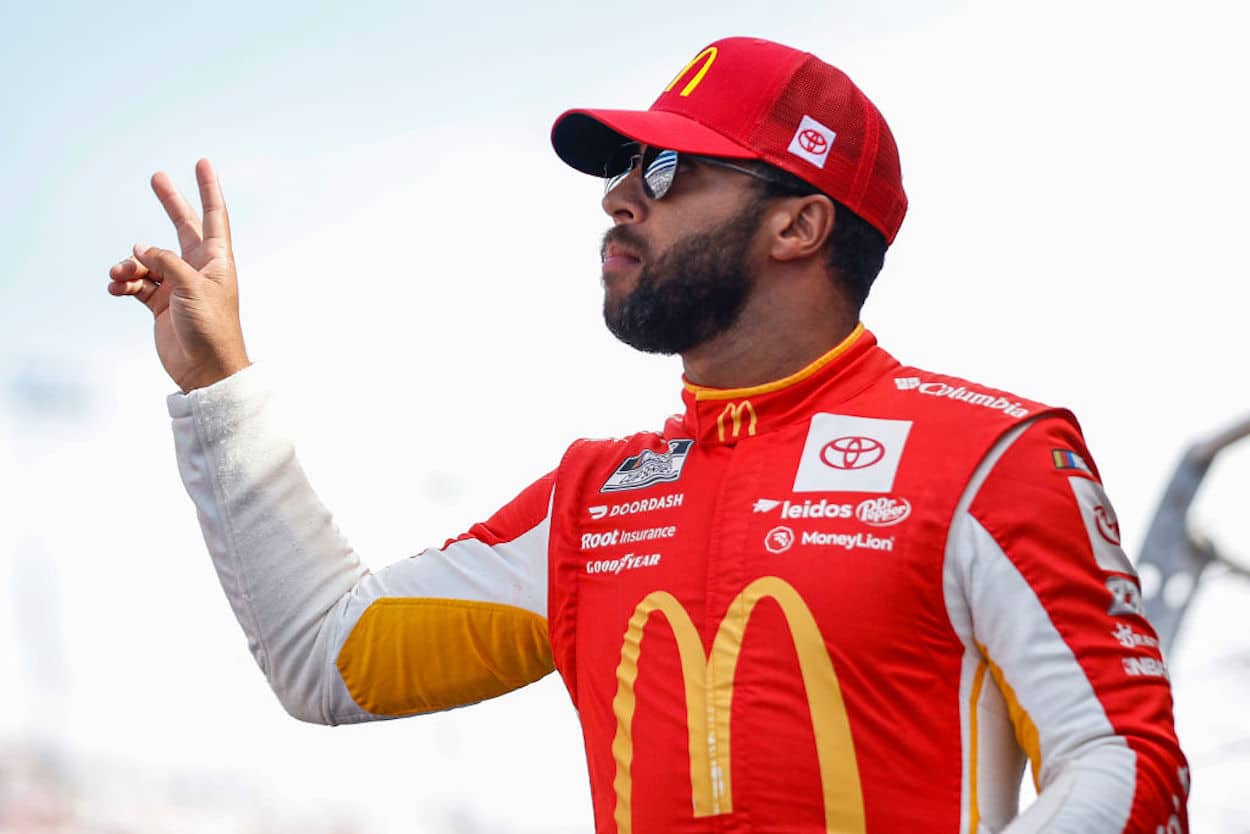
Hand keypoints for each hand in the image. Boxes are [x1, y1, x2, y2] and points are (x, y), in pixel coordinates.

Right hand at [108, 159, 250, 391]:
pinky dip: (125, 283)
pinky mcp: (160, 303)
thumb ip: (167, 261)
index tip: (202, 163)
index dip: (207, 189)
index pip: (214, 216)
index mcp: (217, 260)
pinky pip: (137, 283)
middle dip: (170, 203)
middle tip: (156, 176)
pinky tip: (117, 288)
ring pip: (148, 259)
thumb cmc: (210, 328)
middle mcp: (198, 268)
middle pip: (182, 226)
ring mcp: (178, 285)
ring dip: (130, 263)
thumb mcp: (191, 287)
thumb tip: (141, 249)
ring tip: (121, 274)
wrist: (205, 370)